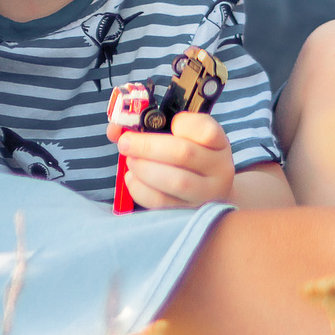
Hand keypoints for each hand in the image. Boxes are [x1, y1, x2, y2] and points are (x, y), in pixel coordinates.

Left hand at [116, 110, 235, 209]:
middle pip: (183, 154)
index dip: (182, 124)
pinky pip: (161, 202)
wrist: (205, 188)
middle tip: (126, 143)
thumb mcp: (180, 134)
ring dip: (144, 168)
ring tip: (131, 161)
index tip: (166, 123)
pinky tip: (132, 178)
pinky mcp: (189, 212)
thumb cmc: (187, 154)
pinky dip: (140, 188)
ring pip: (176, 181)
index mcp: (217, 142)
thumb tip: (115, 129)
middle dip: (147, 147)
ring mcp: (207, 194)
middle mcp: (219, 168)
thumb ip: (150, 124)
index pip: (206, 129)